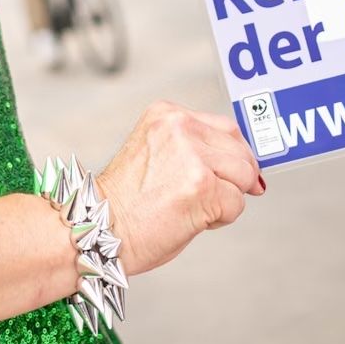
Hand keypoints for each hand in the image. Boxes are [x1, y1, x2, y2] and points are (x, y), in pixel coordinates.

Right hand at [94, 101, 265, 277]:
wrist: (99, 229)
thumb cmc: (124, 202)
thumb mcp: (158, 154)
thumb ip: (195, 148)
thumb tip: (245, 166)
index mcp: (167, 114)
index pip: (226, 128)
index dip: (234, 156)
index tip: (232, 174)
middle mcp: (180, 127)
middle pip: (240, 151)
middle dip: (234, 179)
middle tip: (206, 198)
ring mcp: (192, 156)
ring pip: (244, 176)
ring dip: (227, 197)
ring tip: (192, 207)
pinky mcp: (202, 186)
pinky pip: (236, 203)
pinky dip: (221, 218)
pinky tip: (191, 219)